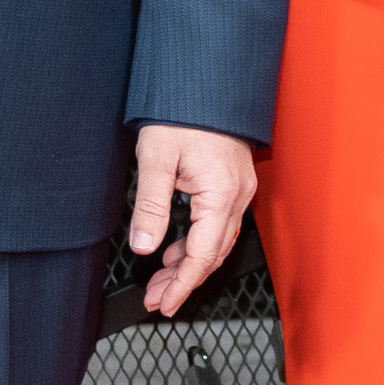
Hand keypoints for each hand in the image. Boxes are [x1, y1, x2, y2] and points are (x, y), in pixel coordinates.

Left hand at [126, 124, 258, 316]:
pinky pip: (221, 223)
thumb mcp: (156, 159)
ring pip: (218, 240)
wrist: (205, 81)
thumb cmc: (183, 112)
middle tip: (156, 299)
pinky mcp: (234, 180)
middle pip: (214, 253)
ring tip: (161, 280)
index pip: (203, 255)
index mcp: (221, 193)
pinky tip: (178, 247)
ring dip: (191, 263)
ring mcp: (240, 187)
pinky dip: (200, 241)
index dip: (182, 284)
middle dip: (184, 280)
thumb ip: (151, 206)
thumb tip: (143, 245)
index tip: (164, 303)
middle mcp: (238, 193)